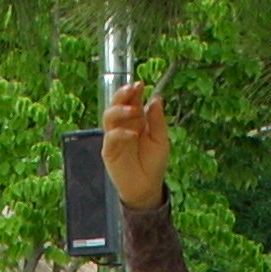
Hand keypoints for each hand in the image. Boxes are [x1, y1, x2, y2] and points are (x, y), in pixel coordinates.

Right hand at [101, 80, 167, 209]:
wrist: (146, 187)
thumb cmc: (154, 163)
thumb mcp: (161, 140)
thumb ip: (157, 120)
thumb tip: (156, 98)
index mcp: (136, 120)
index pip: (132, 101)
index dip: (134, 91)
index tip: (141, 84)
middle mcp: (123, 125)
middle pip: (117, 104)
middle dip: (123, 94)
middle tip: (132, 89)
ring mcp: (114, 137)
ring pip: (109, 117)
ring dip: (120, 111)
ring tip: (134, 110)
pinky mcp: (109, 151)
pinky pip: (111, 138)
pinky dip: (120, 133)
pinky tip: (132, 134)